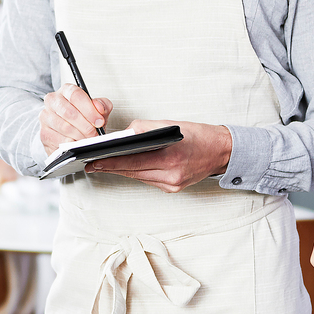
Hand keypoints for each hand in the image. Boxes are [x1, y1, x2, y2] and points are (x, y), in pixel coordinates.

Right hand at [39, 85, 112, 152]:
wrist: (73, 134)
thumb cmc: (84, 119)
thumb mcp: (97, 110)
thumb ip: (102, 105)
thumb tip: (99, 108)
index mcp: (66, 91)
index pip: (75, 95)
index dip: (89, 109)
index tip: (99, 121)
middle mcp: (52, 101)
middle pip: (69, 112)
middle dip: (85, 125)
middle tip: (94, 133)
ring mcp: (45, 117)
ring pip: (64, 127)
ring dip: (79, 135)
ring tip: (87, 139)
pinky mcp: (44, 133)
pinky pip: (58, 140)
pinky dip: (71, 144)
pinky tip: (77, 143)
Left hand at [86, 119, 231, 192]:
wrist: (221, 151)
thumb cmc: (199, 135)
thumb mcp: (171, 125)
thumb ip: (145, 129)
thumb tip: (124, 134)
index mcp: (170, 156)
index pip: (131, 161)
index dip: (110, 162)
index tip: (93, 161)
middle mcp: (171, 174)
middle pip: (132, 171)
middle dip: (110, 167)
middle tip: (91, 164)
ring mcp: (172, 184)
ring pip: (138, 177)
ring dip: (121, 170)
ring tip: (103, 165)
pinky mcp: (173, 188)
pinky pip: (148, 180)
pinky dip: (137, 173)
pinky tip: (126, 168)